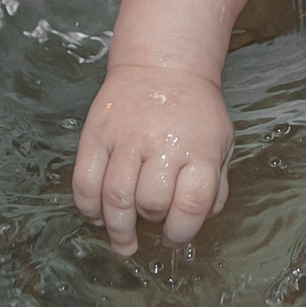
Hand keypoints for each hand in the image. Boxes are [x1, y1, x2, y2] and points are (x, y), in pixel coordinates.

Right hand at [71, 64, 233, 254]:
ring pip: (115, 197)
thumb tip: (202, 219)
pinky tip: (98, 216)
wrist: (162, 66)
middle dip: (152, 222)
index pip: (191, 204)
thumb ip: (215, 184)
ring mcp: (126, 138)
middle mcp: (162, 144)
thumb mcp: (221, 142)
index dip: (182, 232)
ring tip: (124, 240)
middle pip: (151, 203)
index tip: (176, 236)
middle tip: (152, 222)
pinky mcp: (96, 134)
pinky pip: (85, 181)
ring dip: (118, 227)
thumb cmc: (194, 110)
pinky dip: (88, 207)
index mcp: (199, 149)